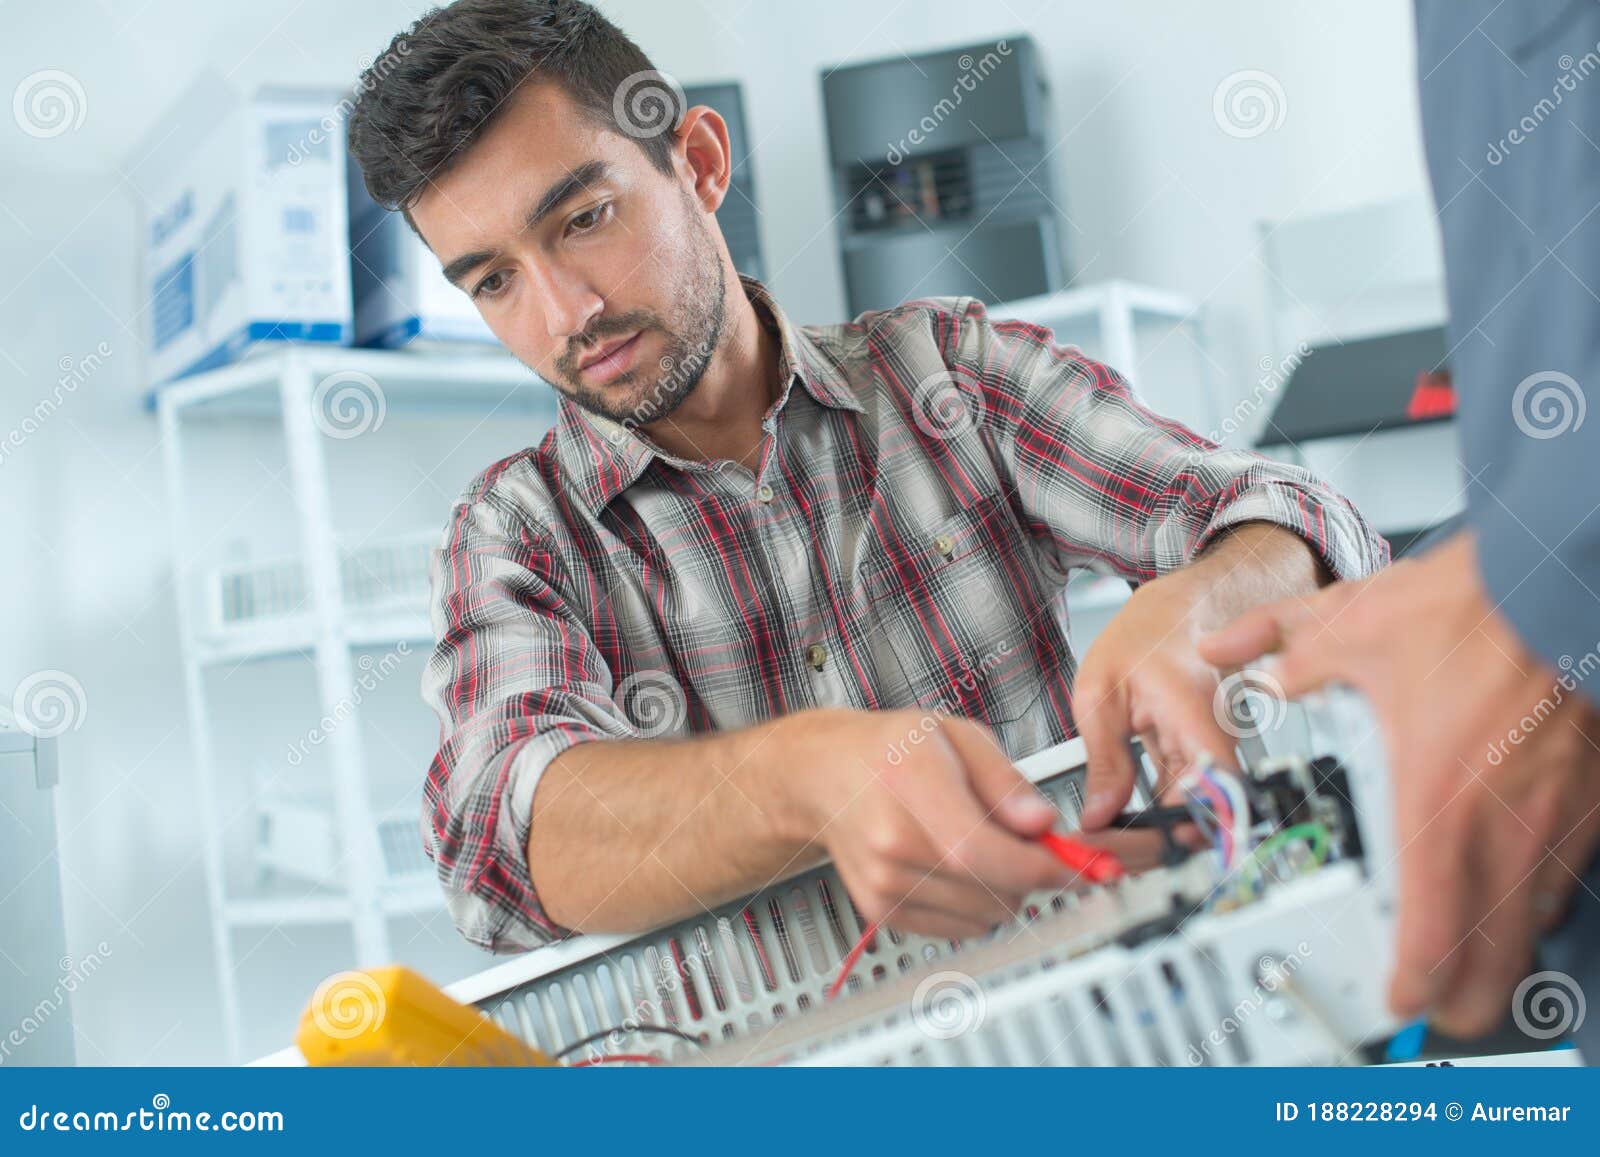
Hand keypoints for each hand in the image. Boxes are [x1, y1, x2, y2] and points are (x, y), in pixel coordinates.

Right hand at [779, 708, 1077, 938]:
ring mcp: (885, 884)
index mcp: (911, 785)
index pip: (983, 851)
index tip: (1077, 865)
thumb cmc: (891, 751)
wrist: (827, 778)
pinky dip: (976, 905)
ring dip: (1003, 890)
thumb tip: (1042, 821)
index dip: (1041, 867)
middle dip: (1028, 871)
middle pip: (993, 890)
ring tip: (979, 845)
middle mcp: (892, 843)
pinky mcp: (884, 911)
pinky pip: (961, 929)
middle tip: (1020, 837)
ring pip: (985, 916)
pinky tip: (957, 867)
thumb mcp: (958, 735)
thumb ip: (1006, 779)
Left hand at [1073, 571, 1242, 825]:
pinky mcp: (1199, 759)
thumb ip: (1104, 758)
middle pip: (1196, 818)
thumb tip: (1100, 813)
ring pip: (1188, 814)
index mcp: (1196, 719)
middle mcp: (1214, 743)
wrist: (1180, 612)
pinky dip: (1151, 813)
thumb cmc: (1149, 634)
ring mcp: (1209, 754)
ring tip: (1096, 838)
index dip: (1174, 833)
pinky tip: (1116, 819)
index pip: (1211, 797)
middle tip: (1097, 853)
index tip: (1127, 847)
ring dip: (1146, 834)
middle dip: (1147, 845)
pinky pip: (1181, 798)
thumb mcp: (1101, 691)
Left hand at [1200, 532, 1599, 1035]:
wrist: (1558, 579)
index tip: (1398, 999)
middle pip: (1493, 948)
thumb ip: (1276, 646)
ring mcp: (1557, 813)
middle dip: (1463, 995)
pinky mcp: (1592, 796)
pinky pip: (1566, 869)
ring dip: (1504, 952)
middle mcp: (1501, 820)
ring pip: (1536, 915)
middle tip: (1437, 1011)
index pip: (1429, 923)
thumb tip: (1223, 651)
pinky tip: (1519, 895)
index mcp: (1433, 795)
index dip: (1415, 980)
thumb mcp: (1351, 623)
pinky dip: (1540, 896)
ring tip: (1474, 971)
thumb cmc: (1469, 606)